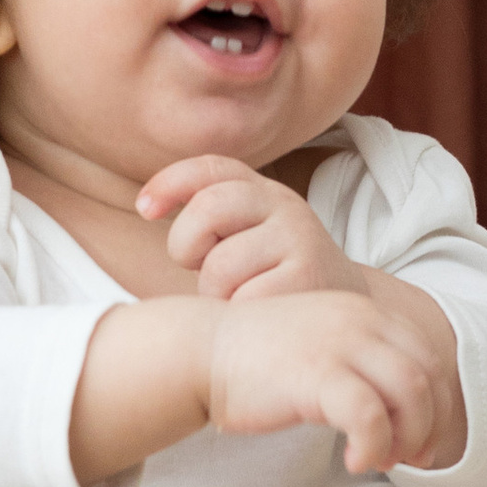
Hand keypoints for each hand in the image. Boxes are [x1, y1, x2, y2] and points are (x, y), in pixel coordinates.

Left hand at [137, 153, 361, 299]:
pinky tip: (257, 314)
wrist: (342, 318)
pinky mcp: (308, 277)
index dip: (170, 182)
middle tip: (198, 269)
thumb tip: (146, 205)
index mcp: (263, 192)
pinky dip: (238, 313)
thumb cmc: (270, 282)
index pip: (212, 169)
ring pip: (220, 265)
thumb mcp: (243, 240)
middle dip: (185, 245)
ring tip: (237, 296)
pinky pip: (244, 298)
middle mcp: (285, 205)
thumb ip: (209, 219)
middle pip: (208, 207)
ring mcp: (299, 239)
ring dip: (214, 292)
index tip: (144, 209)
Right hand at [206, 290, 457, 475]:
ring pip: (410, 394)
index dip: (438, 403)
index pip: (430, 355)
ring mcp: (340, 344)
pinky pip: (369, 416)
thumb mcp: (322, 343)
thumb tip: (400, 410)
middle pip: (428, 376)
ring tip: (379, 460)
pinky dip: (372, 445)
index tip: (421, 438)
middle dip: (430, 425)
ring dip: (406, 438)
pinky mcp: (316, 374)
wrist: (201, 350)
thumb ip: (361, 361)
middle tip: (413, 458)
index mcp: (366, 311)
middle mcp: (360, 320)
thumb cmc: (258, 358)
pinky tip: (353, 462)